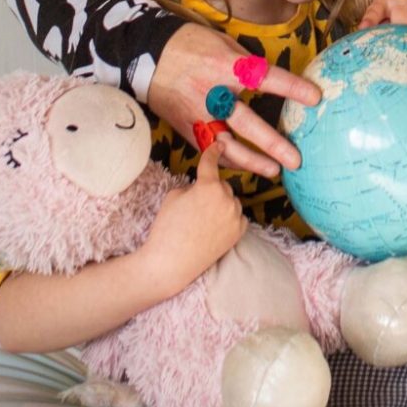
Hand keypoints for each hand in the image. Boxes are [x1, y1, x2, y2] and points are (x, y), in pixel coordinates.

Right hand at [141, 138, 245, 293]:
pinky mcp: (239, 232)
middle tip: (195, 206)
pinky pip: (237, 217)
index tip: (219, 143)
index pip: (211, 162)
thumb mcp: (173, 196)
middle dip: (212, 190)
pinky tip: (214, 228)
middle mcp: (226, 198)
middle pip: (222, 185)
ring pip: (231, 201)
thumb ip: (192, 185)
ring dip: (221, 204)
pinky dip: (229, 218)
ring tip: (202, 221)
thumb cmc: (167, 228)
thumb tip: (201, 187)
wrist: (171, 262)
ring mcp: (235, 216)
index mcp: (208, 186)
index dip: (213, 151)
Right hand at [147, 21, 318, 178]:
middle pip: (245, 122)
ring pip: (226, 145)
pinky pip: (209, 149)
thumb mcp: (222, 42)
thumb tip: (269, 79)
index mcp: (224, 66)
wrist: (146, 56)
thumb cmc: (189, 43)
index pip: (264, 78)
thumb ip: (245, 63)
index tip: (314, 97)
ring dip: (251, 161)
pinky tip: (246, 166)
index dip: (290, 88)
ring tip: (275, 171)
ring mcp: (197, 114)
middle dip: (271, 143)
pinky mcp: (186, 127)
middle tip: (295, 159)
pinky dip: (228, 159)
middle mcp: (211, 93)